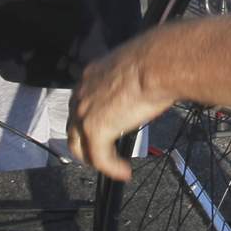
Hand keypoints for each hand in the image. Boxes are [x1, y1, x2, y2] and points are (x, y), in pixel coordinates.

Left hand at [68, 36, 172, 180]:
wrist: (157, 64)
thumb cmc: (155, 58)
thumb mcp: (135, 65)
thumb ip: (129, 78)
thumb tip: (143, 84)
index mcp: (91, 74)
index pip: (82, 101)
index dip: (90, 117)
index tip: (104, 125)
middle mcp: (82, 92)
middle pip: (74, 125)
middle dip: (85, 141)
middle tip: (100, 151)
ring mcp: (85, 113)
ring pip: (78, 145)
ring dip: (92, 157)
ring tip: (108, 166)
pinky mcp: (95, 131)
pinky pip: (100, 158)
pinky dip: (112, 168)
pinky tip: (124, 171)